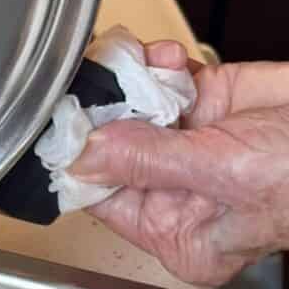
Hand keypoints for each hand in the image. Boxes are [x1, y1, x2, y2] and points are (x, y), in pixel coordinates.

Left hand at [70, 42, 288, 285]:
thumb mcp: (229, 175)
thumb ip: (154, 163)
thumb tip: (88, 155)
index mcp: (177, 232)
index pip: (105, 200)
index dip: (78, 165)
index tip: (59, 132)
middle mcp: (175, 192)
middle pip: (111, 153)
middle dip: (99, 115)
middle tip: (87, 85)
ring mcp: (188, 144)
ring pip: (131, 111)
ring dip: (124, 81)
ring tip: (130, 63)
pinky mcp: (207, 102)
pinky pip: (162, 82)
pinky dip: (154, 63)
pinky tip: (164, 56)